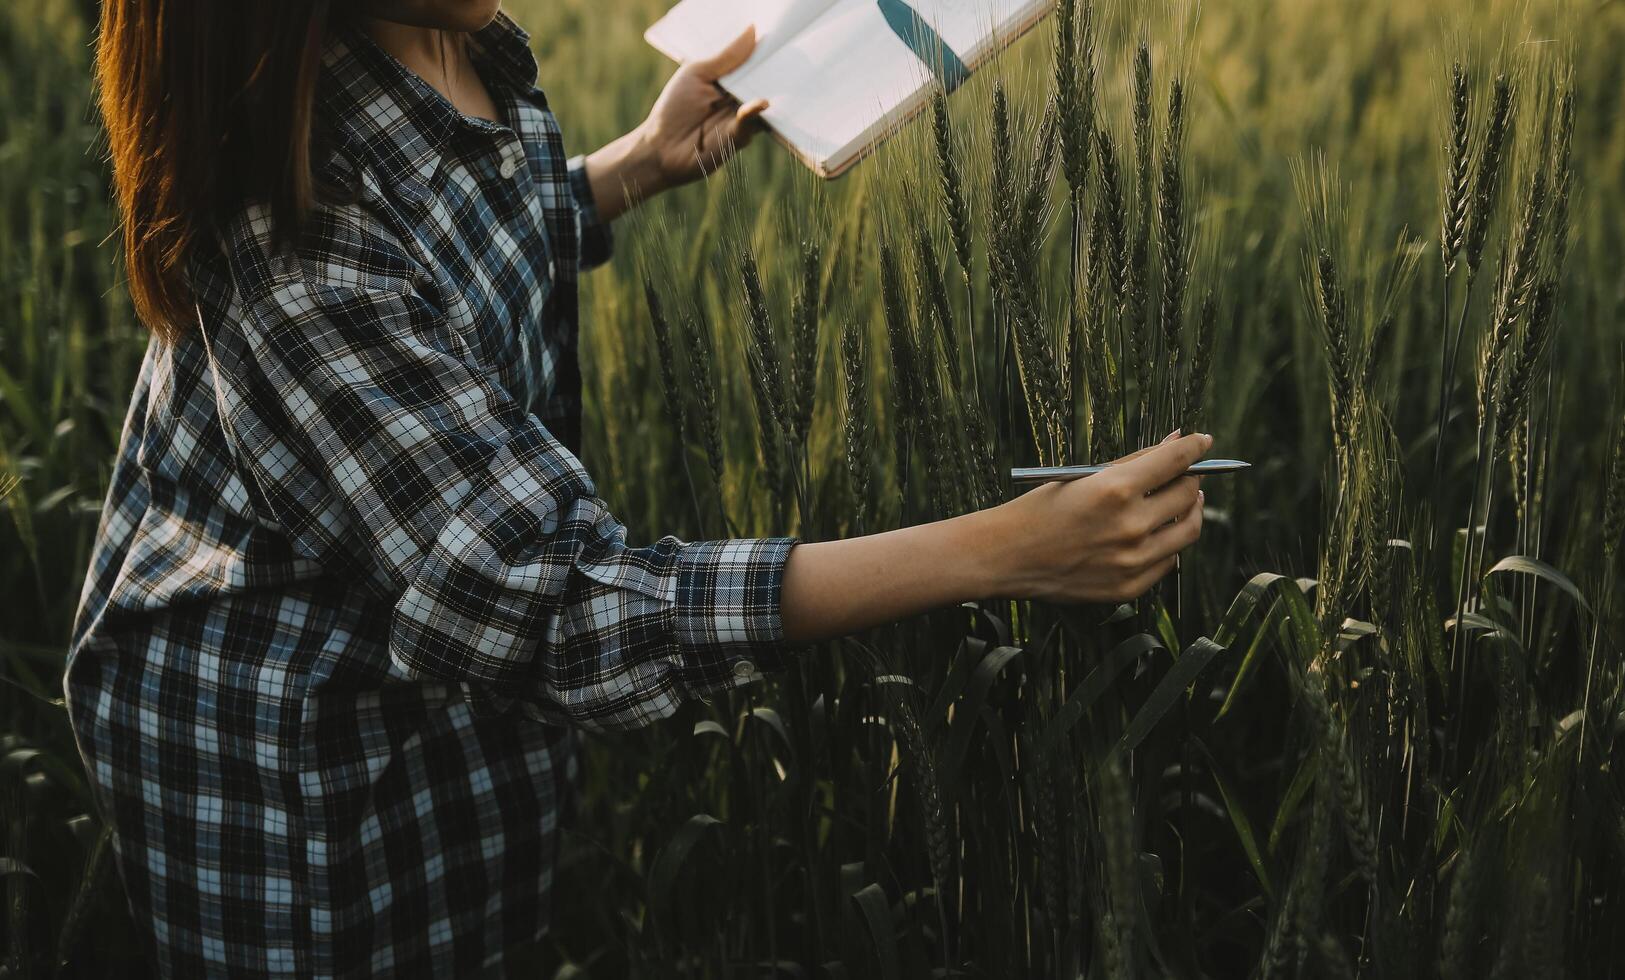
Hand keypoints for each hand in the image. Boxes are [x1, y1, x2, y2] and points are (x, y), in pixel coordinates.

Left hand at [635, 27, 770, 188]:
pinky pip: (752, 122)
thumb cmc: (674, 109)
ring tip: (784, 76)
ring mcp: (742, 118)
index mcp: (730, 81)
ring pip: (764, 102)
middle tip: (790, 55)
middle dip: (775, 70)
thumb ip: (726, 57)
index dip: (765, 52)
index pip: (753, 63)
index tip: (780, 38)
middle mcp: (739, 98)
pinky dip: (755, 112)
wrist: (661, 148)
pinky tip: (761, 103)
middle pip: (764, 81)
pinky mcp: (740, 136)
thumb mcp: (697, 73)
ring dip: (772, 91)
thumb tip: (752, 30)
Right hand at [994, 431, 1210, 603]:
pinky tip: (1157, 533)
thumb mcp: (1083, 476)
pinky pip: (1168, 561)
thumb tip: (1175, 442)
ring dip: (1190, 510)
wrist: (1007, 556)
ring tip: (1183, 501)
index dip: (1194, 445)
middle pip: (1188, 494)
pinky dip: (1168, 543)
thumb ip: (1133, 462)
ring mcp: (1132, 560)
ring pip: (1188, 530)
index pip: (1176, 460)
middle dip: (1191, 478)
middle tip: (1186, 473)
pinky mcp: (1129, 586)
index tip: (1202, 441)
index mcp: (1115, 489)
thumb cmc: (1041, 509)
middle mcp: (1130, 526)